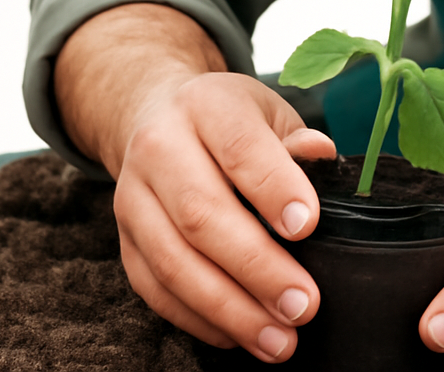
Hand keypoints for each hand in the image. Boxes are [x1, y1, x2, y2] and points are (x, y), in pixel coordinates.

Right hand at [112, 72, 336, 362]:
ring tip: (278, 337)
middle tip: (302, 303)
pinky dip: (199, 320)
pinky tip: (239, 334)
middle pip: (202, 214)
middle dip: (257, 267)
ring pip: (174, 262)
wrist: (159, 114)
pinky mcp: (124, 240)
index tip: (307, 226)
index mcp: (205, 105)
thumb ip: (295, 139)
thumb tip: (320, 156)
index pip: (239, 148)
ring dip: (230, 309)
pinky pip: (155, 289)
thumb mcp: (268, 111)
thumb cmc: (231, 120)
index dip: (273, 188)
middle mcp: (159, 147)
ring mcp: (133, 197)